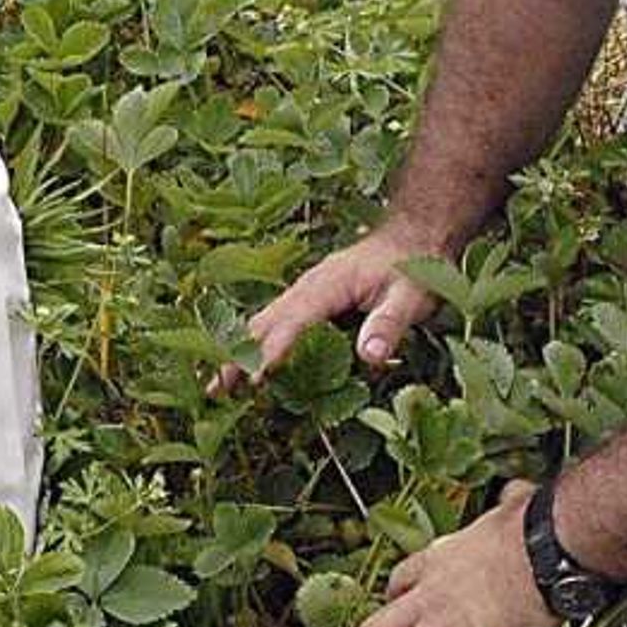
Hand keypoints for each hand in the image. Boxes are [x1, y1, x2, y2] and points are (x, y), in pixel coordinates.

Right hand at [215, 213, 454, 391]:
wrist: (413, 236)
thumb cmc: (413, 267)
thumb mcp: (410, 296)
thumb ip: (389, 324)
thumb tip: (369, 357)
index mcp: (326, 285)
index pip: (291, 322)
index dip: (271, 352)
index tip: (253, 380)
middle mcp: (307, 288)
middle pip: (262, 323)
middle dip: (236, 356)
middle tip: (213, 390)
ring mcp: (305, 293)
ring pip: (263, 323)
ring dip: (237, 351)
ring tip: (216, 385)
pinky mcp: (308, 301)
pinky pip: (275, 323)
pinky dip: (254, 344)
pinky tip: (247, 365)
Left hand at [332, 481, 556, 626]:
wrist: (546, 544)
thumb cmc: (536, 526)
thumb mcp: (512, 510)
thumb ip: (510, 504)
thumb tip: (518, 491)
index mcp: (440, 559)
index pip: (402, 580)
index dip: (391, 597)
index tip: (386, 605)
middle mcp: (428, 595)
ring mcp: (441, 626)